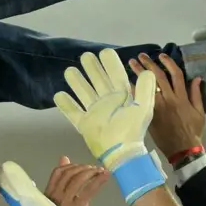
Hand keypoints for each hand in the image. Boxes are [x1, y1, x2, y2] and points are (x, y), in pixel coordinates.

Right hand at [44, 157, 109, 205]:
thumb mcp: (61, 200)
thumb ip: (61, 181)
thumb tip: (64, 158)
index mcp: (46, 196)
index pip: (57, 173)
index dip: (70, 166)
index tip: (81, 166)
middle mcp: (52, 198)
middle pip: (68, 174)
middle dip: (82, 168)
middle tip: (93, 169)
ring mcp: (64, 203)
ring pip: (78, 179)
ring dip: (91, 172)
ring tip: (100, 172)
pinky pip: (89, 189)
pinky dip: (99, 180)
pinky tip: (106, 176)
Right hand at [55, 50, 153, 170]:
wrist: (120, 153)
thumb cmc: (132, 130)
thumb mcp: (143, 108)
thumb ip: (145, 89)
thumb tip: (147, 71)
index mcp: (122, 97)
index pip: (115, 76)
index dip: (110, 64)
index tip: (105, 52)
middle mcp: (107, 102)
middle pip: (97, 81)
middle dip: (92, 68)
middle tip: (86, 56)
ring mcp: (94, 112)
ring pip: (83, 92)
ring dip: (76, 82)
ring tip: (69, 71)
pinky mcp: (84, 123)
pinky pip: (72, 112)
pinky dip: (65, 104)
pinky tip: (59, 95)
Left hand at [128, 53, 204, 158]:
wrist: (182, 148)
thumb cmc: (193, 130)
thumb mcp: (199, 112)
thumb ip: (196, 94)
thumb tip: (197, 78)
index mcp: (182, 98)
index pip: (175, 75)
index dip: (168, 63)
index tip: (161, 55)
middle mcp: (168, 100)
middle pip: (157, 77)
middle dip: (149, 64)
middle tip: (140, 56)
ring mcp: (157, 107)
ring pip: (146, 86)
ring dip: (138, 74)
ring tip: (131, 63)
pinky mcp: (149, 115)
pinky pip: (140, 100)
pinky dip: (133, 90)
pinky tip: (127, 82)